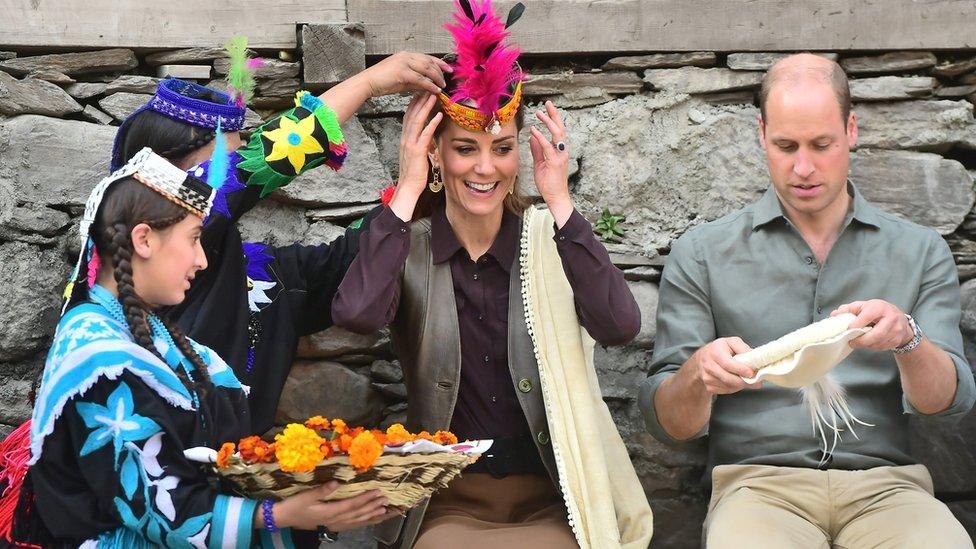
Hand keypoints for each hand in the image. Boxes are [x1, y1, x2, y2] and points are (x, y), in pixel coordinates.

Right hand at [271, 482, 395, 530]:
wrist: (285, 519)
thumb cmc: (295, 505)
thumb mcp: (306, 496)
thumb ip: (322, 490)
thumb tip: (337, 481)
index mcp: (329, 512)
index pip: (352, 505)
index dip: (366, 499)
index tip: (377, 492)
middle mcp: (335, 520)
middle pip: (358, 514)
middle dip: (373, 506)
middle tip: (386, 499)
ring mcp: (335, 525)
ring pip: (358, 521)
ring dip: (372, 516)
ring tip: (385, 510)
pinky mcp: (334, 526)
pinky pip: (353, 526)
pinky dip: (364, 522)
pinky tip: (372, 519)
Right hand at [362, 52, 452, 96]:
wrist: (367, 82)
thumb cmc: (382, 81)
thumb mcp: (401, 78)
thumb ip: (414, 80)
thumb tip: (427, 84)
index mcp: (405, 55)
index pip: (426, 57)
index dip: (439, 62)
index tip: (448, 68)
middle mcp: (406, 56)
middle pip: (429, 61)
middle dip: (440, 70)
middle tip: (446, 80)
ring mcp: (404, 63)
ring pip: (427, 69)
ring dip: (436, 78)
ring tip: (442, 86)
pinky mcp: (402, 72)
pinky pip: (421, 79)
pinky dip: (430, 85)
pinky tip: (435, 90)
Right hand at [389, 93, 441, 220]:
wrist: (408, 187)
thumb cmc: (414, 173)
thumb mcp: (416, 154)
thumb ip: (420, 143)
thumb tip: (428, 136)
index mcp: (405, 138)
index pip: (408, 116)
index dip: (415, 103)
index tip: (421, 91)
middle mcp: (406, 138)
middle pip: (411, 114)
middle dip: (419, 99)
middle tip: (427, 86)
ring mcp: (410, 144)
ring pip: (417, 121)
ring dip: (425, 107)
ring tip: (433, 95)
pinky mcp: (417, 151)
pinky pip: (425, 134)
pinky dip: (431, 124)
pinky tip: (438, 115)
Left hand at [528, 101, 572, 225]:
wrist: (555, 197)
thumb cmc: (548, 182)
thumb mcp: (540, 163)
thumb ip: (537, 150)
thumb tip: (533, 137)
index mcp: (559, 151)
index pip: (557, 131)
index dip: (553, 119)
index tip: (547, 108)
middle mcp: (562, 151)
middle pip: (560, 128)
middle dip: (554, 115)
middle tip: (548, 103)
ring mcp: (560, 156)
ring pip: (556, 134)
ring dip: (548, 122)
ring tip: (539, 113)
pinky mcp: (555, 163)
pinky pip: (548, 147)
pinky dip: (541, 138)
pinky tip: (534, 130)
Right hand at [688, 337, 759, 394]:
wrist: (703, 358)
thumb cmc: (721, 349)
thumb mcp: (732, 342)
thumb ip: (743, 348)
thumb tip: (755, 359)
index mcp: (715, 352)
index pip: (727, 364)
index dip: (740, 369)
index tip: (751, 373)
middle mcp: (708, 365)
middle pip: (729, 379)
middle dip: (744, 382)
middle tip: (757, 382)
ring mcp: (707, 377)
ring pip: (729, 387)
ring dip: (741, 385)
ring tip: (747, 379)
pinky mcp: (708, 387)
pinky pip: (726, 391)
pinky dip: (735, 388)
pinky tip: (736, 381)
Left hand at [832, 300, 912, 350]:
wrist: (901, 320)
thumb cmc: (879, 311)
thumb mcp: (865, 306)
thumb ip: (849, 309)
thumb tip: (834, 315)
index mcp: (880, 308)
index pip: (867, 317)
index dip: (855, 325)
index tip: (847, 330)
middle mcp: (891, 319)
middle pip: (875, 335)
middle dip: (861, 341)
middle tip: (851, 342)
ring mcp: (896, 331)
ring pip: (877, 343)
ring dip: (866, 345)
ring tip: (860, 341)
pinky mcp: (897, 340)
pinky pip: (881, 347)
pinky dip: (873, 347)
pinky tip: (870, 342)